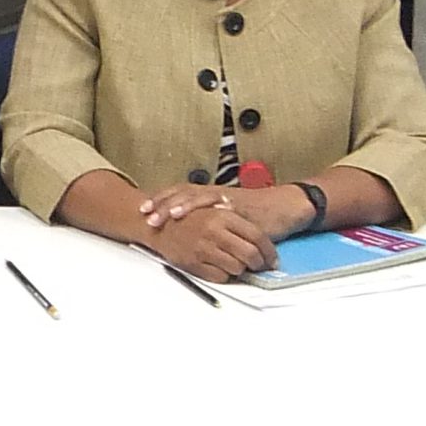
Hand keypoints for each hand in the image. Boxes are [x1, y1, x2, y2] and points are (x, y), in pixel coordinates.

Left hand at [142, 183, 312, 240]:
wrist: (283, 207)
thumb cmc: (255, 214)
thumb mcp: (225, 215)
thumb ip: (207, 220)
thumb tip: (185, 233)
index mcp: (208, 194)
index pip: (178, 193)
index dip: (160, 200)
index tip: (142, 210)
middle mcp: (215, 193)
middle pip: (183, 193)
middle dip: (163, 203)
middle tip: (146, 214)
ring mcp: (227, 198)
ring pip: (199, 196)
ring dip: (181, 205)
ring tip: (167, 215)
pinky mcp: (241, 207)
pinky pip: (223, 206)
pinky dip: (211, 211)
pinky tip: (201, 217)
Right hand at [145, 199, 277, 282]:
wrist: (156, 224)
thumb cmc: (185, 217)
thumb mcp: (211, 208)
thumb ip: (234, 219)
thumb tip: (258, 237)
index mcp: (222, 216)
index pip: (257, 237)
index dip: (269, 251)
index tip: (272, 259)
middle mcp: (214, 232)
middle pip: (250, 255)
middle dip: (259, 264)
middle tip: (260, 266)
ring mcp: (204, 248)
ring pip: (237, 268)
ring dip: (241, 269)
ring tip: (237, 265)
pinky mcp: (194, 263)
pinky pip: (220, 276)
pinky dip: (224, 275)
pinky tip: (221, 267)